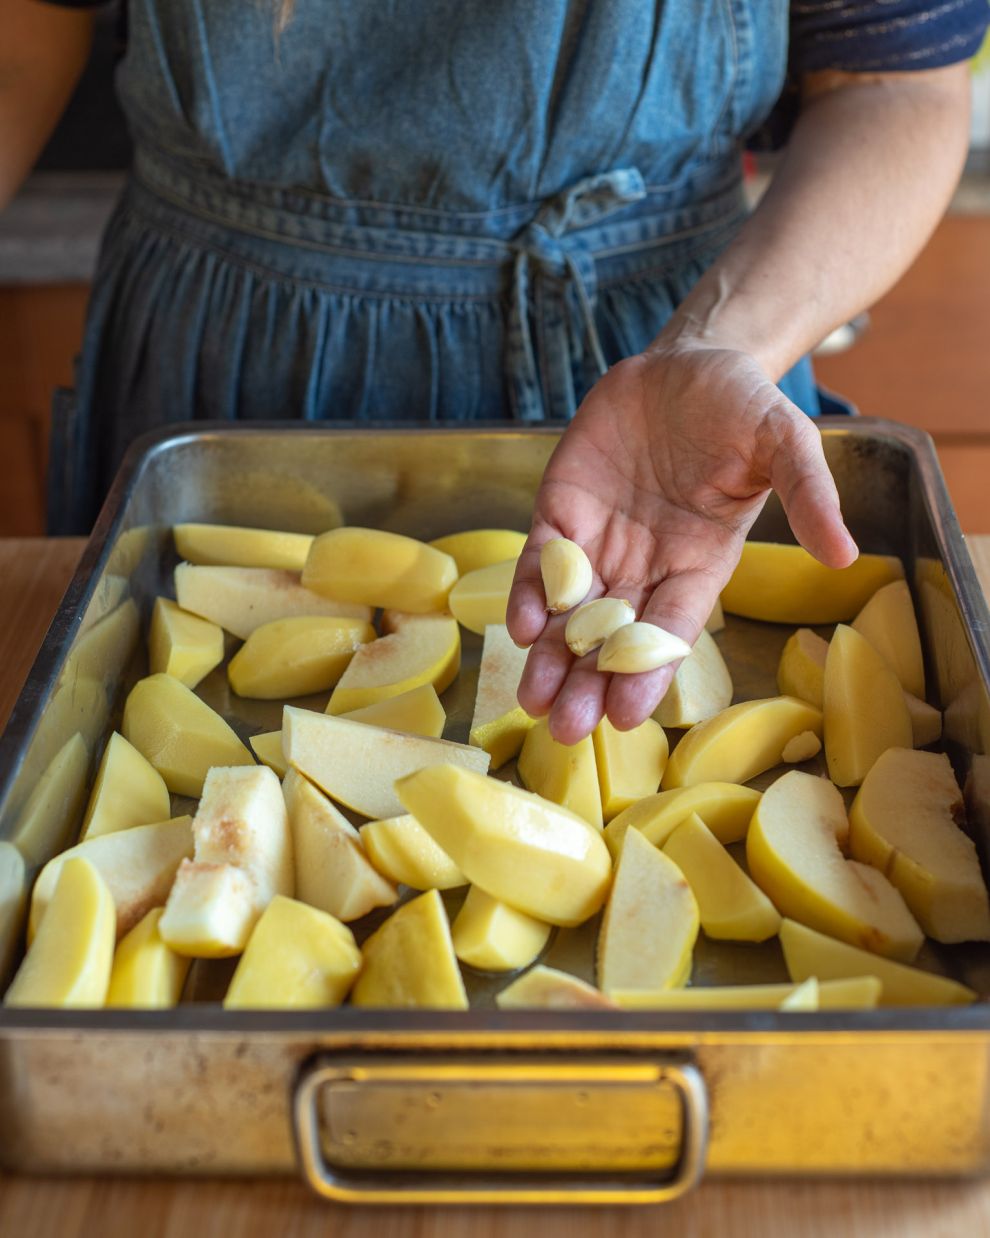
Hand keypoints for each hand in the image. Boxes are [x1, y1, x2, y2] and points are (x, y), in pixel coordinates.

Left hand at [505, 343, 857, 743]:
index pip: (672, 629)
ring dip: (551, 657)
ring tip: (532, 700)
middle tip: (566, 729)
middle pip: (613, 638)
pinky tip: (520, 626)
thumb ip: (808, 494)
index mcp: (699, 563)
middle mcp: (646, 565)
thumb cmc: (742, 403)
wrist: (688, 360)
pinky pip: (542, 562)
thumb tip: (845, 554)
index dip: (649, 672)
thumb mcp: (783, 440)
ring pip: (570, 613)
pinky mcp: (562, 511)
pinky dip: (529, 593)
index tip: (627, 716)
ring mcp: (601, 541)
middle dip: (588, 683)